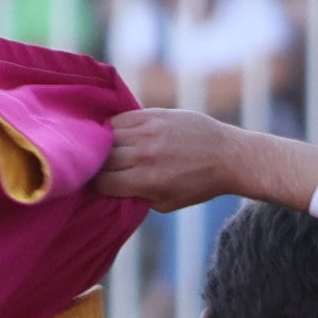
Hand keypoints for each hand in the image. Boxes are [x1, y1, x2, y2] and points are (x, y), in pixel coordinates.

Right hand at [94, 110, 317, 212]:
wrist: (228, 156)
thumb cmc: (197, 185)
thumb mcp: (165, 203)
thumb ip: (136, 197)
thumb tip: (109, 190)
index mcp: (147, 180)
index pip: (101, 181)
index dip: (92, 186)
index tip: (90, 188)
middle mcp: (145, 153)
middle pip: (100, 158)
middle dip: (92, 166)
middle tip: (89, 170)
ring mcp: (149, 130)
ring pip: (107, 136)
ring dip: (100, 145)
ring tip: (97, 152)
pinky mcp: (154, 114)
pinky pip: (121, 118)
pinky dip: (112, 128)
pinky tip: (112, 135)